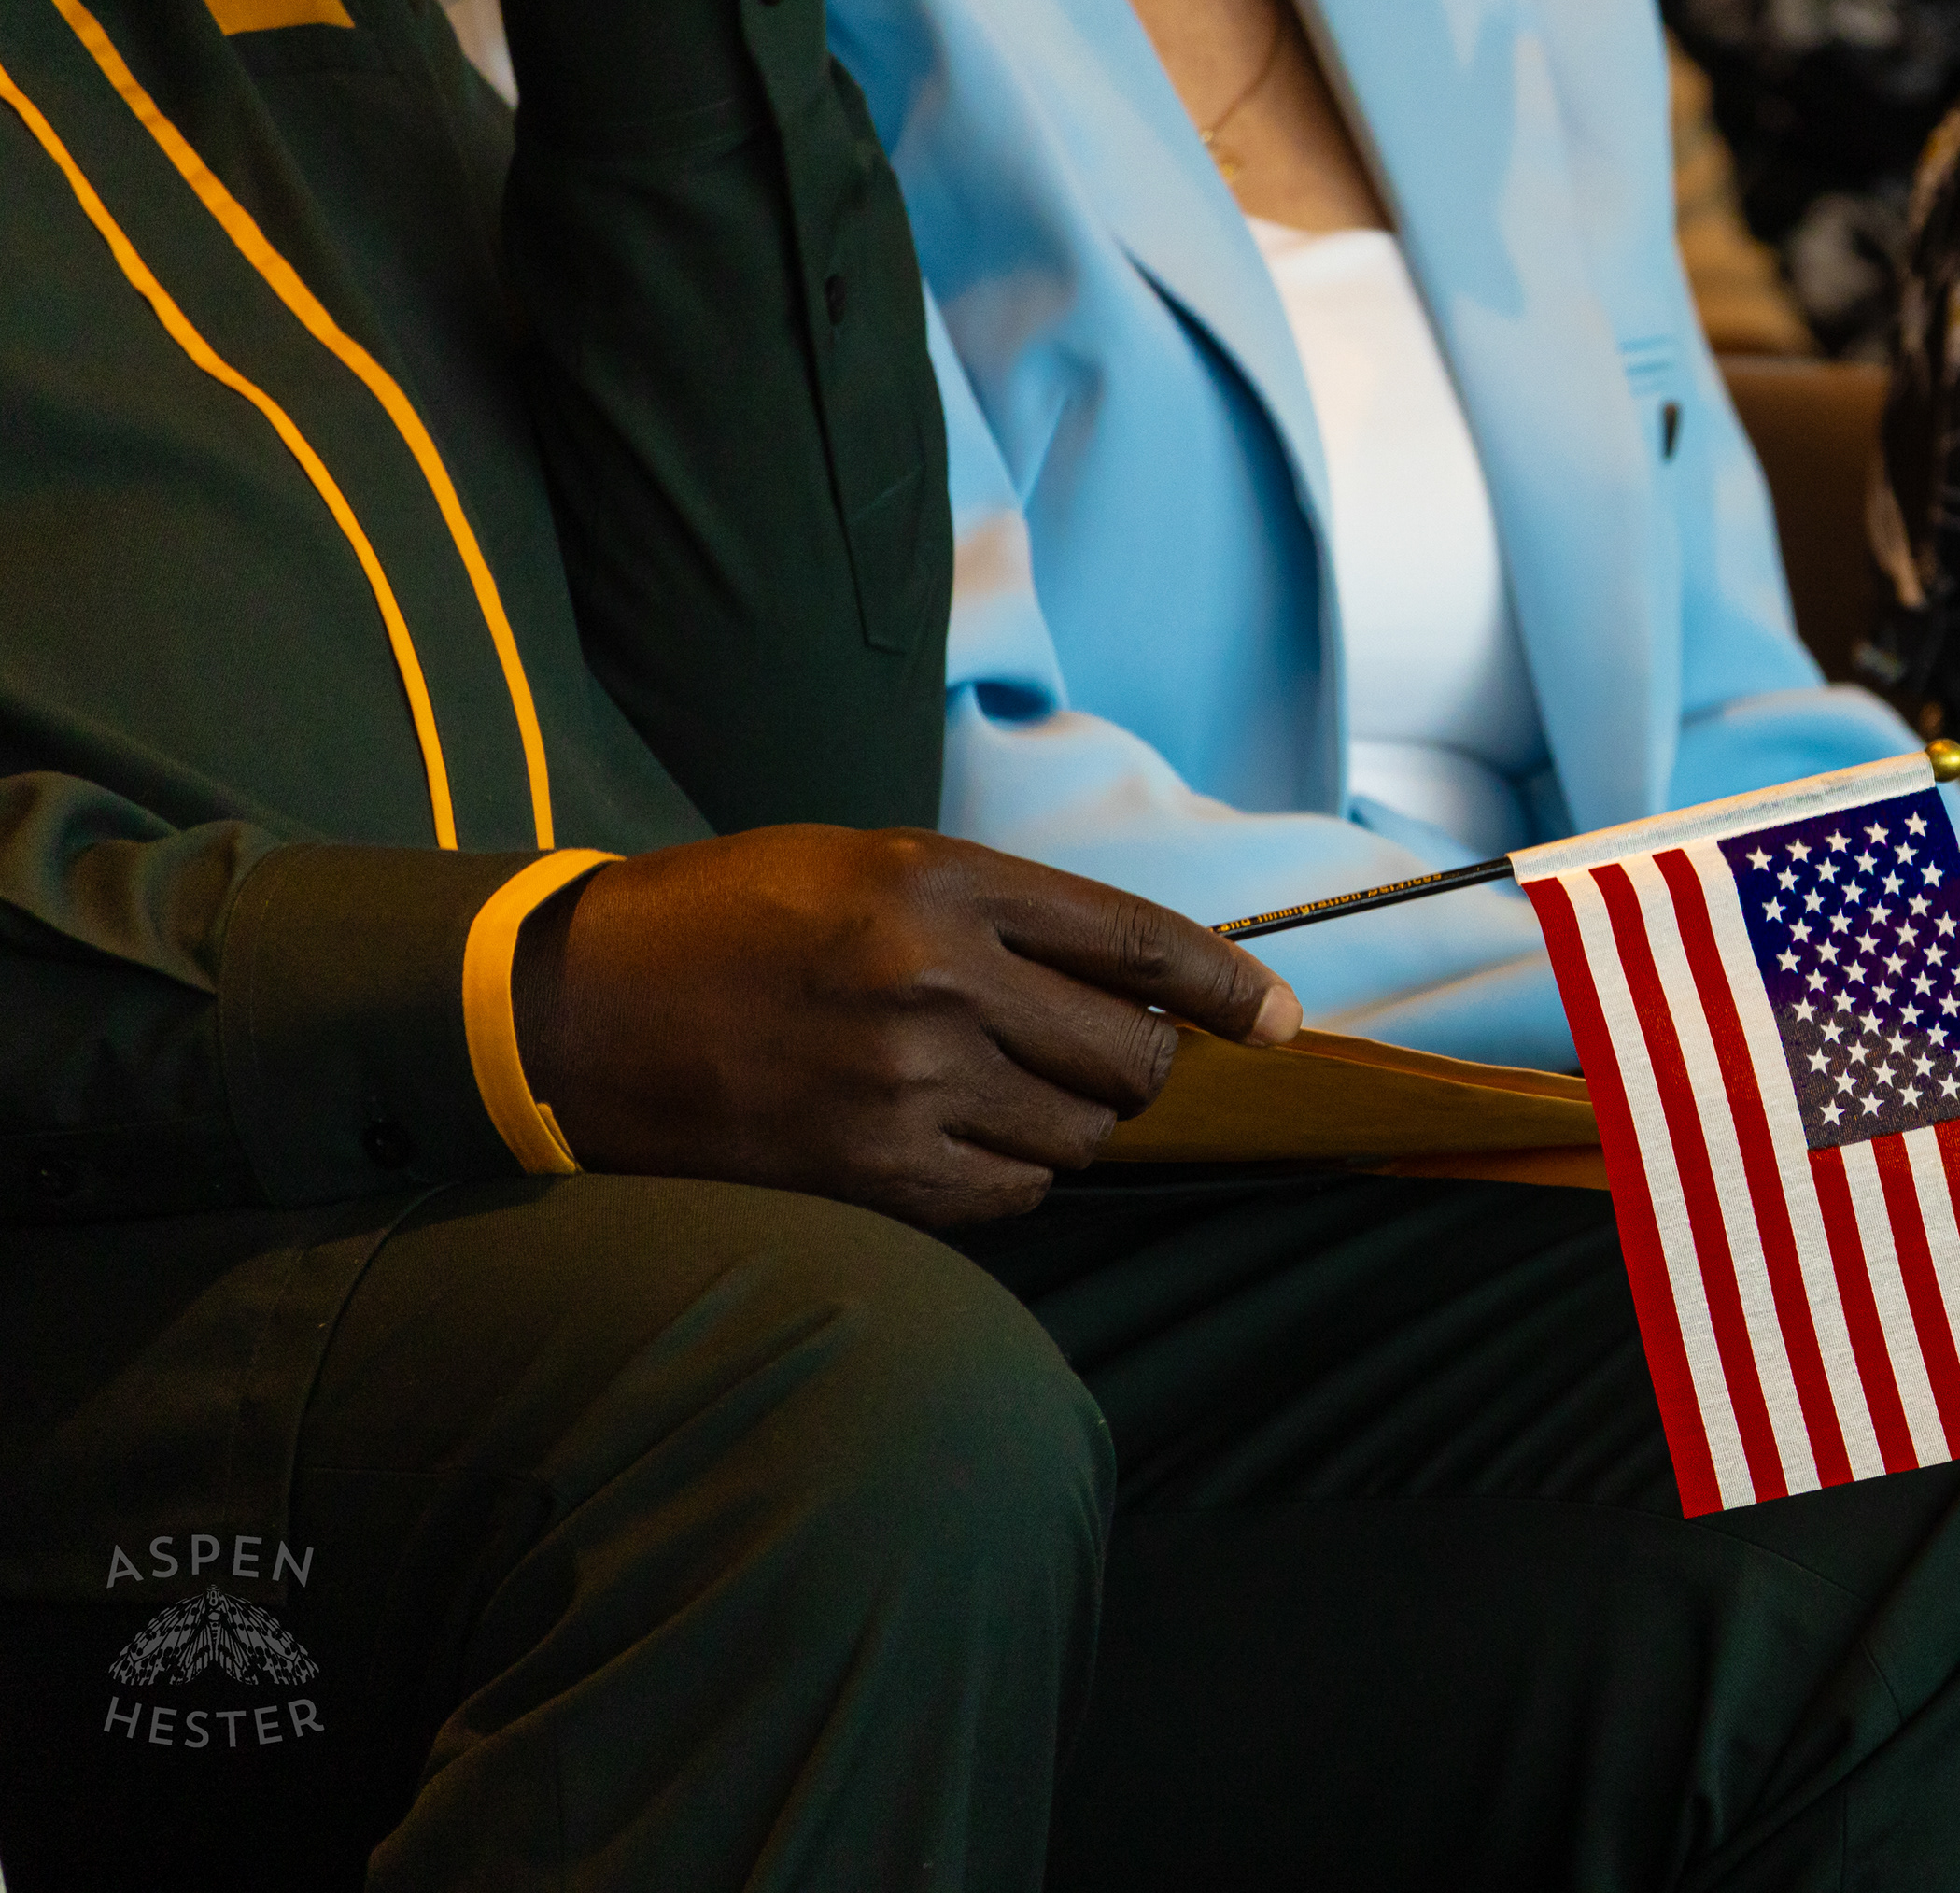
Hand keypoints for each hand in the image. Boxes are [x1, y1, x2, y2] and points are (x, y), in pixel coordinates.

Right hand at [516, 826, 1299, 1227]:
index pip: (1141, 941)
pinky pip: (1011, 1196)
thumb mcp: (872, 862)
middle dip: (1145, 1065)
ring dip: (1069, 1124)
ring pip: (1078, 1138)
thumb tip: (1141, 982)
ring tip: (1001, 1088)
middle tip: (1107, 1056)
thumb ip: (1004, 915)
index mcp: (943, 882)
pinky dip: (1010, 1176)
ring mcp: (905, 1084)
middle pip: (1133, 1057)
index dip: (1231, 985)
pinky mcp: (871, 1171)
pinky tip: (957, 1136)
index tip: (1283, 1019)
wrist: (575, 1005)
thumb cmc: (733, 918)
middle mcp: (936, 980)